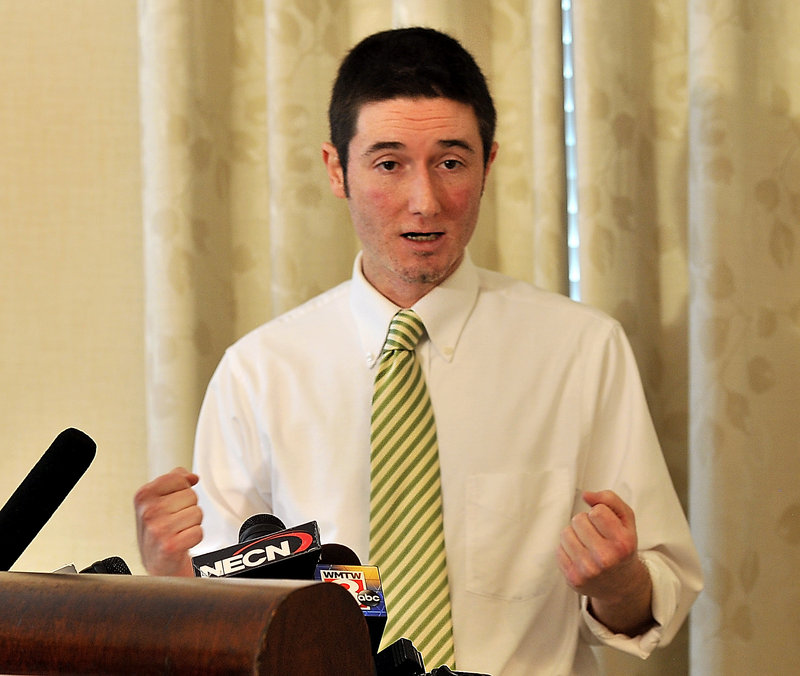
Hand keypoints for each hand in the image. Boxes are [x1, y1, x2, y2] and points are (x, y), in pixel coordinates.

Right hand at [134, 467, 202, 576]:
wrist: (158, 565)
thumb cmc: (159, 532)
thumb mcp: (157, 501)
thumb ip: (173, 481)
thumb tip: (191, 476)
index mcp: (143, 496)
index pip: (178, 478)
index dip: (183, 489)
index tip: (174, 501)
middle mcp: (148, 512)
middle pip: (191, 495)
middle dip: (188, 507)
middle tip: (176, 520)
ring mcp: (158, 529)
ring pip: (197, 512)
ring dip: (192, 523)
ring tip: (178, 531)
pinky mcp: (170, 546)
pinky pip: (199, 531)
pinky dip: (194, 537)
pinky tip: (182, 541)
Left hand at [557, 490, 653, 635]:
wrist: (622, 585)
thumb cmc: (622, 546)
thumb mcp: (627, 521)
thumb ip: (610, 500)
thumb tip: (586, 495)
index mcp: (622, 543)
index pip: (597, 511)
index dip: (600, 513)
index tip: (606, 524)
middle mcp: (606, 558)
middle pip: (578, 519)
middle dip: (586, 523)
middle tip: (597, 535)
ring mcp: (588, 570)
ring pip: (565, 532)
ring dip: (574, 534)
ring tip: (588, 545)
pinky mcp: (573, 578)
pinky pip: (559, 549)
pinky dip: (568, 549)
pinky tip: (581, 556)